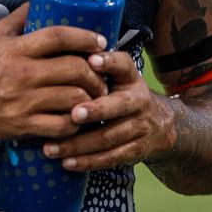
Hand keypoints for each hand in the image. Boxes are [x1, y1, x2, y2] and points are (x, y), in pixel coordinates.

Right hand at [0, 3, 108, 141]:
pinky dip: (76, 123)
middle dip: (95, 73)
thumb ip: (18, 17)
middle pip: (74, 69)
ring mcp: (25, 101)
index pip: (59, 37)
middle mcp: (24, 73)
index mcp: (18, 49)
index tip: (100, 42)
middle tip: (100, 76)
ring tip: (93, 97)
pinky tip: (77, 118)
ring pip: (73, 98)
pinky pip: (62, 126)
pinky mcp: (25, 125)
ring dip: (89, 98)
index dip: (85, 38)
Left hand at [41, 50, 175, 170]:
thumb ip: (95, 65)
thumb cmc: (121, 93)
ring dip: (79, 144)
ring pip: (109, 137)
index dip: (109, 62)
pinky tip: (67, 162)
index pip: (123, 65)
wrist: (160, 124)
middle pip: (119, 106)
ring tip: (51, 148)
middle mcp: (139, 100)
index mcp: (130, 78)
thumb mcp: (117, 75)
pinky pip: (110, 158)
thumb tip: (60, 49)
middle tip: (74, 113)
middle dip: (97, 110)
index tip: (92, 60)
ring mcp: (139, 128)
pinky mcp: (136, 151)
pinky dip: (88, 162)